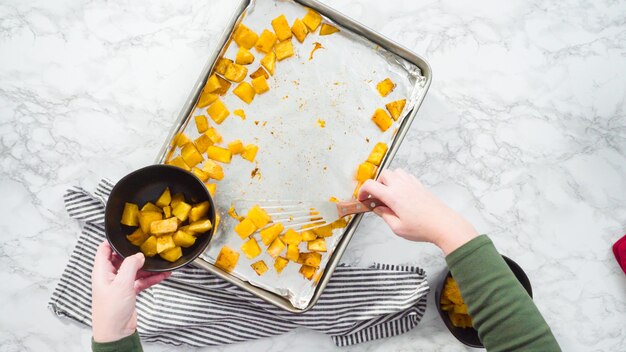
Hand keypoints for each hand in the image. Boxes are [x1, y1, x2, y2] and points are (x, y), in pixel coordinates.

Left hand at [91, 241, 170, 342]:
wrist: (116, 332)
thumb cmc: (111, 311)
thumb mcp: (121, 283)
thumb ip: (130, 265)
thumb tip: (138, 255)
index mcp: (102, 271)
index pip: (104, 249)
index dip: (113, 241)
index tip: (126, 234)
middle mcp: (110, 276)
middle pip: (122, 258)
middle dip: (135, 253)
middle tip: (147, 246)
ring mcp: (120, 284)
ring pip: (134, 269)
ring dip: (147, 267)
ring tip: (160, 262)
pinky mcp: (129, 292)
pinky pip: (141, 280)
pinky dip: (151, 278)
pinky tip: (163, 275)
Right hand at [358, 169, 477, 254]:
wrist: (443, 224)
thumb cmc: (423, 227)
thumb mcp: (397, 227)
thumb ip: (384, 216)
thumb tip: (378, 209)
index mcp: (393, 196)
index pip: (371, 185)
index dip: (362, 191)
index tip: (362, 198)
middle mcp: (402, 186)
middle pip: (383, 175)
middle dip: (376, 185)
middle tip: (376, 197)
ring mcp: (412, 184)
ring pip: (395, 172)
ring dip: (388, 180)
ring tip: (388, 194)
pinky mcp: (420, 186)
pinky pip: (406, 176)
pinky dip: (400, 181)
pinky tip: (401, 193)